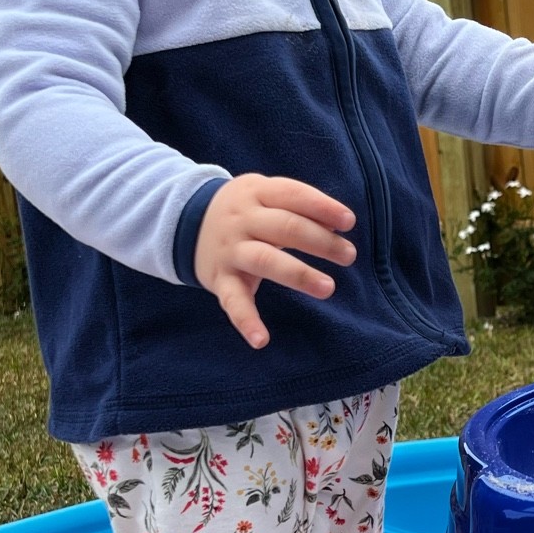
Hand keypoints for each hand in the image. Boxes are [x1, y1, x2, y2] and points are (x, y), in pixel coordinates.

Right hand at [194, 175, 355, 349]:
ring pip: (265, 260)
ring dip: (298, 274)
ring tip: (327, 288)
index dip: (322, 207)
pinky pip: (233, 301)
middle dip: (321, 242)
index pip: (293, 195)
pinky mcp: (220, 279)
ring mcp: (230, 250)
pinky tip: (261, 340)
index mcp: (257, 192)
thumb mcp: (264, 194)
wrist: (184, 221)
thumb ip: (297, 206)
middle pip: (285, 227)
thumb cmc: (244, 209)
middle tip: (349, 255)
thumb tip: (337, 226)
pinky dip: (246, 321)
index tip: (348, 222)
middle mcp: (242, 220)